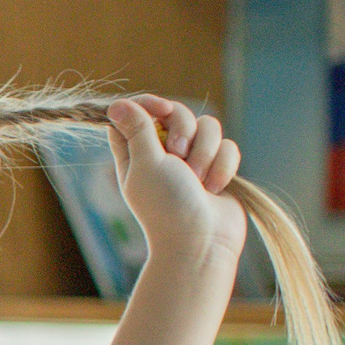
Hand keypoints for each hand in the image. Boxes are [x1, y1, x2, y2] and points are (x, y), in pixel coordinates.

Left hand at [105, 95, 247, 267]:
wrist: (202, 240)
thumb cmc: (167, 205)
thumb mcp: (146, 163)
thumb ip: (137, 130)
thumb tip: (116, 104)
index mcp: (136, 153)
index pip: (137, 113)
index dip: (149, 104)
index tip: (162, 109)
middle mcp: (163, 154)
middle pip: (177, 113)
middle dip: (184, 131)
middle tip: (179, 158)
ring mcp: (193, 161)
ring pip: (209, 127)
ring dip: (205, 153)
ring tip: (198, 181)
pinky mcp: (218, 167)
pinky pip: (228, 146)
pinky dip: (223, 167)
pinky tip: (214, 188)